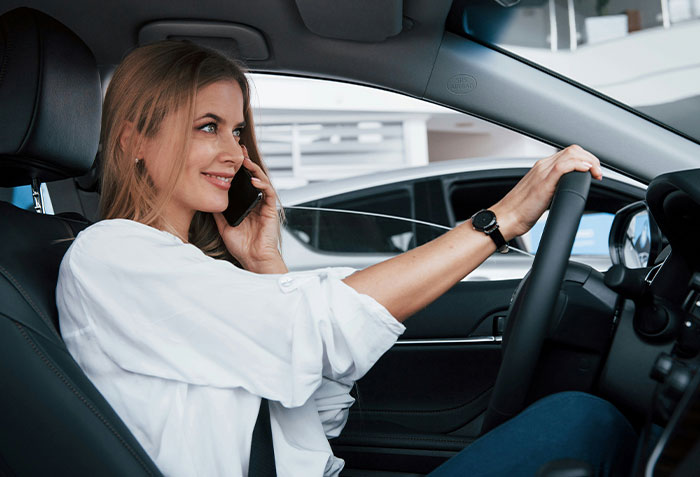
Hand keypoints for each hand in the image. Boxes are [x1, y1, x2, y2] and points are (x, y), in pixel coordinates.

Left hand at [213, 145, 287, 273]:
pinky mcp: (271, 210)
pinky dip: (262, 184)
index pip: (242, 183)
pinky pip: (268, 193)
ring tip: (246, 161)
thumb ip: (218, 212)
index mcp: (246, 205)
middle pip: (253, 178)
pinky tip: (254, 180)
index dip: (237, 170)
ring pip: (262, 181)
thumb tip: (207, 199)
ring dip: (255, 170)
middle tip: (239, 150)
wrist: (253, 259)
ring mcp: (264, 206)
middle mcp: (256, 203)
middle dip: (247, 163)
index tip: (229, 158)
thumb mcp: (223, 226)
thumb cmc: (242, 246)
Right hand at [490, 145, 601, 239]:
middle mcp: (542, 167)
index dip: (585, 159)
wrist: (507, 218)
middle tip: (597, 173)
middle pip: (573, 150)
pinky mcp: (543, 182)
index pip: (569, 153)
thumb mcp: (541, 196)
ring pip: (571, 154)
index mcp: (541, 168)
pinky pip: (564, 165)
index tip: (593, 172)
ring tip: (596, 174)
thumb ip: (554, 189)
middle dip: (591, 158)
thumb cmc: (520, 211)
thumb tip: (568, 193)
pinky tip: (587, 172)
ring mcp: (542, 172)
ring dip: (590, 161)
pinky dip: (579, 165)